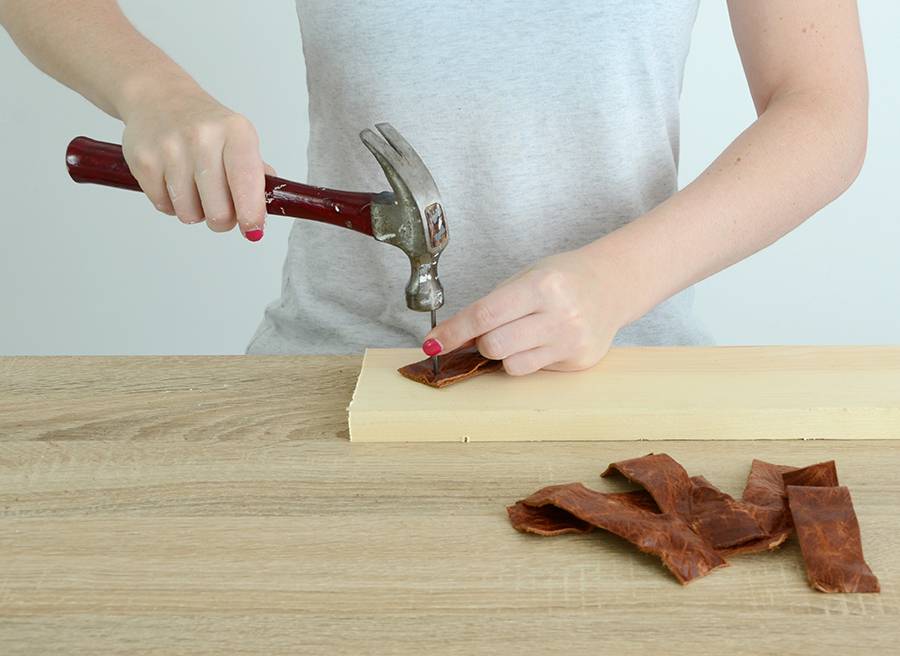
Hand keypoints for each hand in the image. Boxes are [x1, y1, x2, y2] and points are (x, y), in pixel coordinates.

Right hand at [119, 83, 273, 240]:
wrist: (159, 97)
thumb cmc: (206, 126)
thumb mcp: (240, 139)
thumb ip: (256, 176)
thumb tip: (263, 214)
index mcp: (235, 132)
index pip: (247, 183)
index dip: (251, 214)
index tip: (252, 230)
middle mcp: (203, 137)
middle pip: (218, 211)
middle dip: (222, 220)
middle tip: (221, 209)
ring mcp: (170, 148)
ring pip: (189, 213)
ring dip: (195, 212)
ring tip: (195, 189)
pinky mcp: (143, 160)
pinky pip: (163, 206)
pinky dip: (171, 204)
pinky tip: (174, 181)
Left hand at [423, 247, 631, 374]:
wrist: (612, 285)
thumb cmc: (562, 279)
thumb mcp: (527, 278)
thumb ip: (492, 306)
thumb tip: (450, 337)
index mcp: (542, 286)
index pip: (485, 315)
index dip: (453, 332)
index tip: (433, 343)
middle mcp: (560, 315)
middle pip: (495, 346)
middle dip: (481, 342)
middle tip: (489, 332)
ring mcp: (572, 342)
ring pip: (512, 365)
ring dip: (504, 354)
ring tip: (520, 335)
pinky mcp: (580, 361)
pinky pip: (534, 370)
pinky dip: (527, 359)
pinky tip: (543, 341)